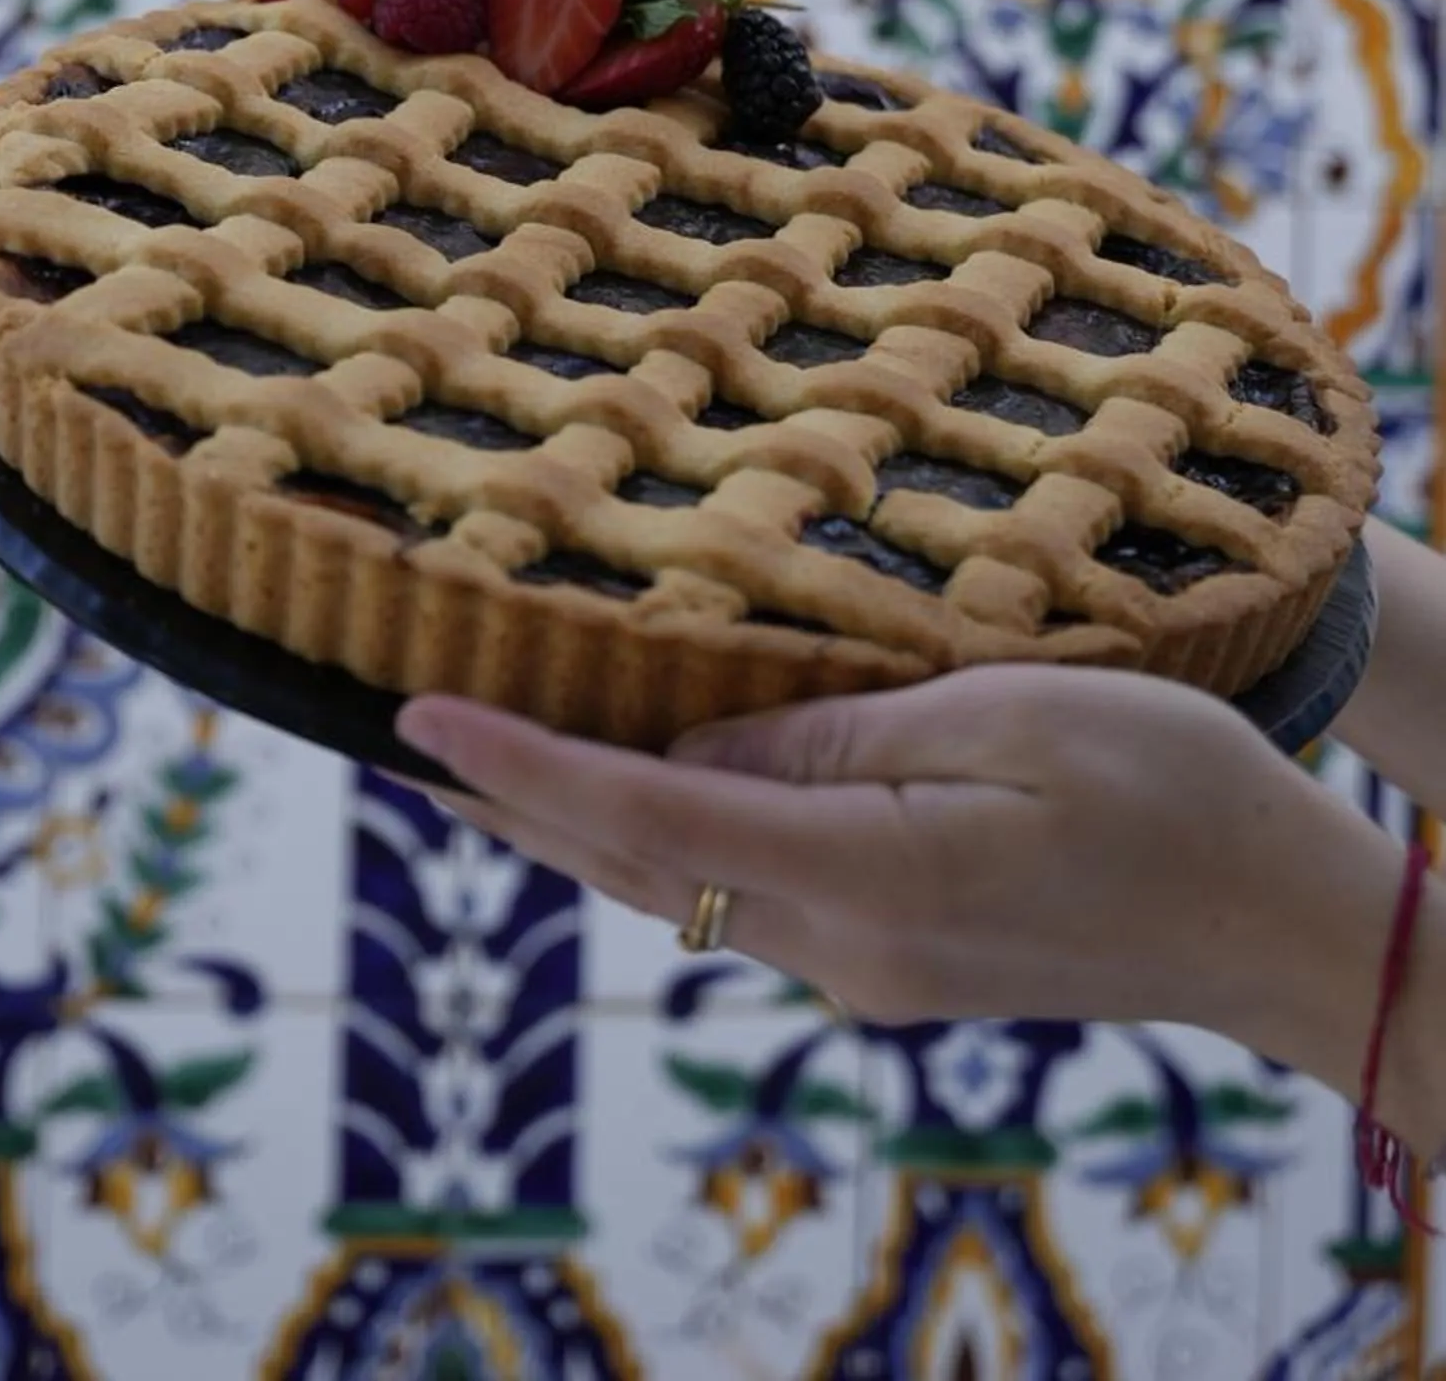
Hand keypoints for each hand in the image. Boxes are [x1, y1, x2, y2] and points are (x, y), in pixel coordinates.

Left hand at [395, 668, 1399, 1084]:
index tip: (415, 720)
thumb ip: (837, 732)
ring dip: (580, 824)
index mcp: (865, 879)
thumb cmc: (1170, 790)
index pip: (642, 817)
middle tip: (407, 732)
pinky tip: (643, 785)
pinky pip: (744, 892)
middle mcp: (842, 948)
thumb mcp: (1006, 716)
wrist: (1280, 920)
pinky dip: (666, 835)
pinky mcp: (895, 961)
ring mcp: (867, 969)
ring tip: (488, 753)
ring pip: (679, 886)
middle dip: (515, 803)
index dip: (519, 768)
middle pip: (634, 867)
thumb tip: (700, 740)